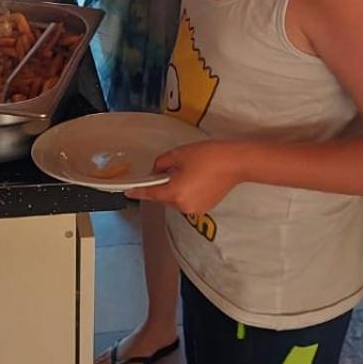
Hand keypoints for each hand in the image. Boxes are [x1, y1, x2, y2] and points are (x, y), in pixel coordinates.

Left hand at [126, 140, 241, 213]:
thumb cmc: (207, 156)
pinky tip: (193, 178)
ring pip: (175, 200)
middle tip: (165, 170)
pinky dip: (185, 192)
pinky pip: (187, 201)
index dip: (138, 192)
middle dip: (161, 186)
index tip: (128, 191)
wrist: (235, 163)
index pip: (150, 194)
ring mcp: (195, 209)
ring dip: (174, 189)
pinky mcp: (205, 207)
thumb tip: (156, 170)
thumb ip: (162, 163)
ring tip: (183, 172)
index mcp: (174, 193)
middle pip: (163, 198)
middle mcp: (183, 206)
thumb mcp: (179, 154)